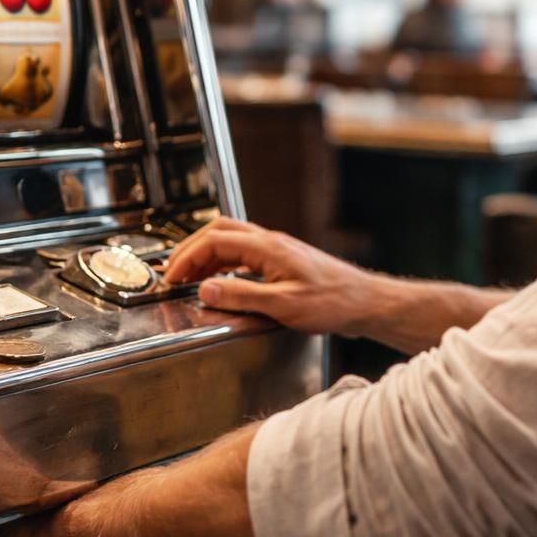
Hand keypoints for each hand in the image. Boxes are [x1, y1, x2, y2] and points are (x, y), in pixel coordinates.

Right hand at [163, 217, 388, 338]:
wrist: (364, 302)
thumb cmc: (332, 302)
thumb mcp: (282, 305)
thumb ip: (241, 296)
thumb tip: (205, 290)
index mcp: (267, 247)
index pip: (215, 241)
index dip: (188, 257)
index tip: (172, 276)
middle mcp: (270, 242)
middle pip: (219, 231)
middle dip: (191, 249)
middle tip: (173, 271)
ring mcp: (277, 249)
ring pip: (231, 239)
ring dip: (206, 254)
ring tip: (190, 275)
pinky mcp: (283, 260)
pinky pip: (244, 253)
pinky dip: (223, 263)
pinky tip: (221, 280)